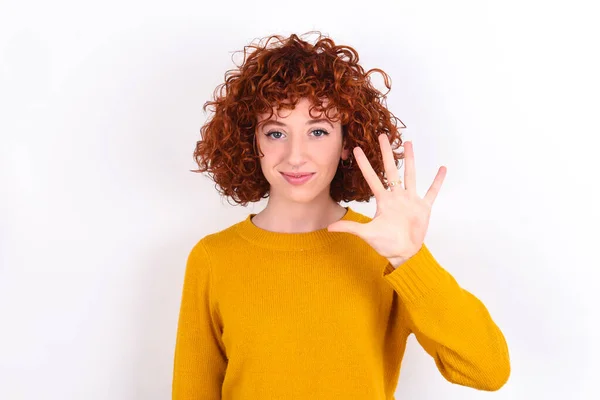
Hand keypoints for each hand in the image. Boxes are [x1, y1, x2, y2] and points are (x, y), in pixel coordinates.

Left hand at [328, 134, 446, 267]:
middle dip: (387, 153)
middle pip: (391, 170)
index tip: (357, 149)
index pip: (372, 178)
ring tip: (408, 142)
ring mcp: (410, 200)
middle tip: (383, 135)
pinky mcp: (423, 207)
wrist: (403, 253)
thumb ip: (350, 227)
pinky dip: (437, 181)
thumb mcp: (366, 233)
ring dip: (410, 159)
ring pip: (410, 175)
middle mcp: (396, 196)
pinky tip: (442, 169)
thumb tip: (329, 228)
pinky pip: (431, 192)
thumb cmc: (385, 244)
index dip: (364, 164)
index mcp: (383, 201)